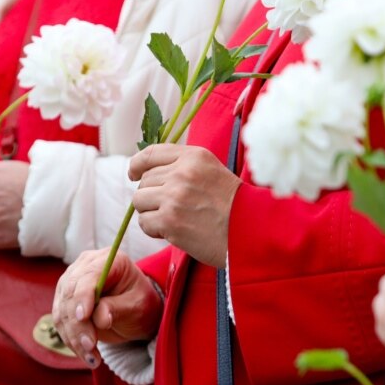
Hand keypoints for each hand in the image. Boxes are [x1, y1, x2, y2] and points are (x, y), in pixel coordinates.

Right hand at [53, 248, 163, 367]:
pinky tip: (86, 354)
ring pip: (62, 310)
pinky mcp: (64, 300)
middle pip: (70, 293)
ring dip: (73, 337)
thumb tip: (101, 318)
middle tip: (90, 346)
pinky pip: (61, 321)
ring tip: (92, 358)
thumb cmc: (140, 304)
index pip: (88, 275)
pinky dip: (71, 340)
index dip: (83, 296)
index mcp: (109, 259)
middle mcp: (85, 266)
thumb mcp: (137, 306)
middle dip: (78, 323)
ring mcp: (72, 282)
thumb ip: (118, 308)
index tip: (84, 317)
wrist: (135, 311)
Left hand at [128, 144, 240, 267]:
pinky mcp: (170, 220)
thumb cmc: (234, 206)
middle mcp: (182, 172)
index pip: (151, 153)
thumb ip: (184, 166)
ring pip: (139, 201)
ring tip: (171, 220)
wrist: (251, 232)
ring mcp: (174, 196)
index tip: (134, 174)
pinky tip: (172, 232)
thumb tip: (147, 172)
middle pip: (144, 181)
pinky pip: (144, 222)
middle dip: (151, 196)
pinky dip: (154, 230)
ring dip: (150, 213)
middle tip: (171, 209)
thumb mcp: (213, 172)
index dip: (137, 164)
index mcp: (194, 156)